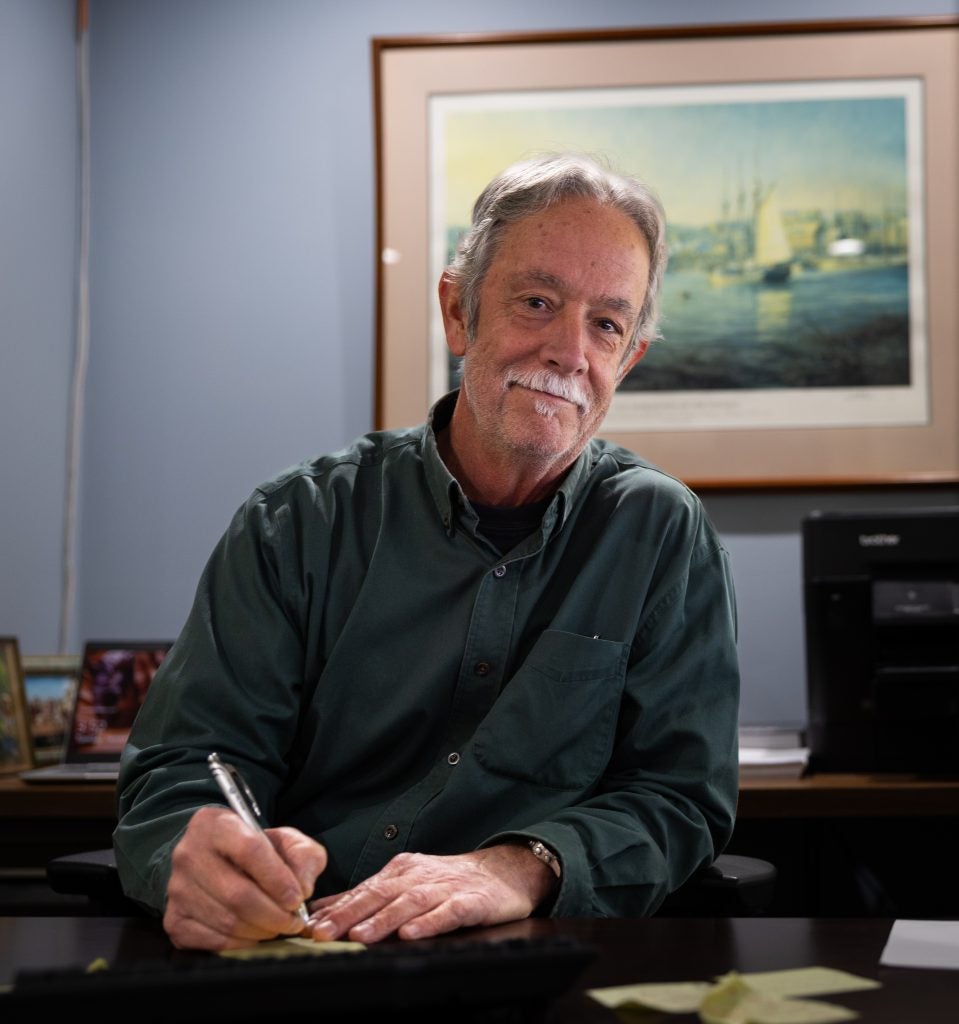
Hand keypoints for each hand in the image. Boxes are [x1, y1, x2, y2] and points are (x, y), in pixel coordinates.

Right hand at [162, 805, 326, 949]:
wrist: (215, 859)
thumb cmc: (254, 849)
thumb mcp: (284, 839)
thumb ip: (303, 856)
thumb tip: (304, 888)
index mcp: (215, 824)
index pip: (249, 850)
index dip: (277, 879)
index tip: (298, 898)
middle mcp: (189, 854)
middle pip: (237, 893)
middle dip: (273, 913)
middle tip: (294, 920)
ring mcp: (177, 889)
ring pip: (226, 920)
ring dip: (261, 930)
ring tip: (279, 926)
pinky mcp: (174, 919)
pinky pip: (212, 940)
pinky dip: (241, 943)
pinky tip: (256, 934)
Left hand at [305, 844, 557, 943]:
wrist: (502, 872)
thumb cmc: (449, 882)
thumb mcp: (405, 884)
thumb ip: (366, 897)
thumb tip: (320, 909)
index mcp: (400, 872)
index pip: (362, 890)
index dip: (335, 908)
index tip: (308, 926)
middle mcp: (418, 876)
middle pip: (379, 895)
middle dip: (348, 914)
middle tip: (323, 932)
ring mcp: (445, 888)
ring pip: (409, 903)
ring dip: (383, 919)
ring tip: (361, 935)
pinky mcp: (471, 901)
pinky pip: (448, 912)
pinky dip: (430, 922)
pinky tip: (413, 933)